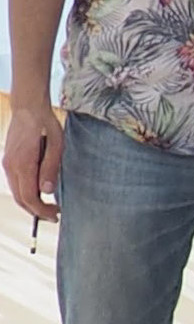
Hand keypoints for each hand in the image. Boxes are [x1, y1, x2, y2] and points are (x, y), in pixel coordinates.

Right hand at [5, 98, 63, 223]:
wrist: (27, 108)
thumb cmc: (46, 124)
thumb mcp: (56, 145)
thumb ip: (50, 168)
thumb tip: (47, 191)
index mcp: (22, 164)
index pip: (29, 197)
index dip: (42, 211)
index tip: (56, 215)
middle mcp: (10, 166)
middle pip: (20, 199)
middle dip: (37, 211)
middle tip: (55, 215)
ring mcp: (7, 164)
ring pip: (16, 192)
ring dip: (31, 203)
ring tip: (49, 207)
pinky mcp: (8, 161)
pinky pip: (15, 183)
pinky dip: (26, 193)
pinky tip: (40, 193)